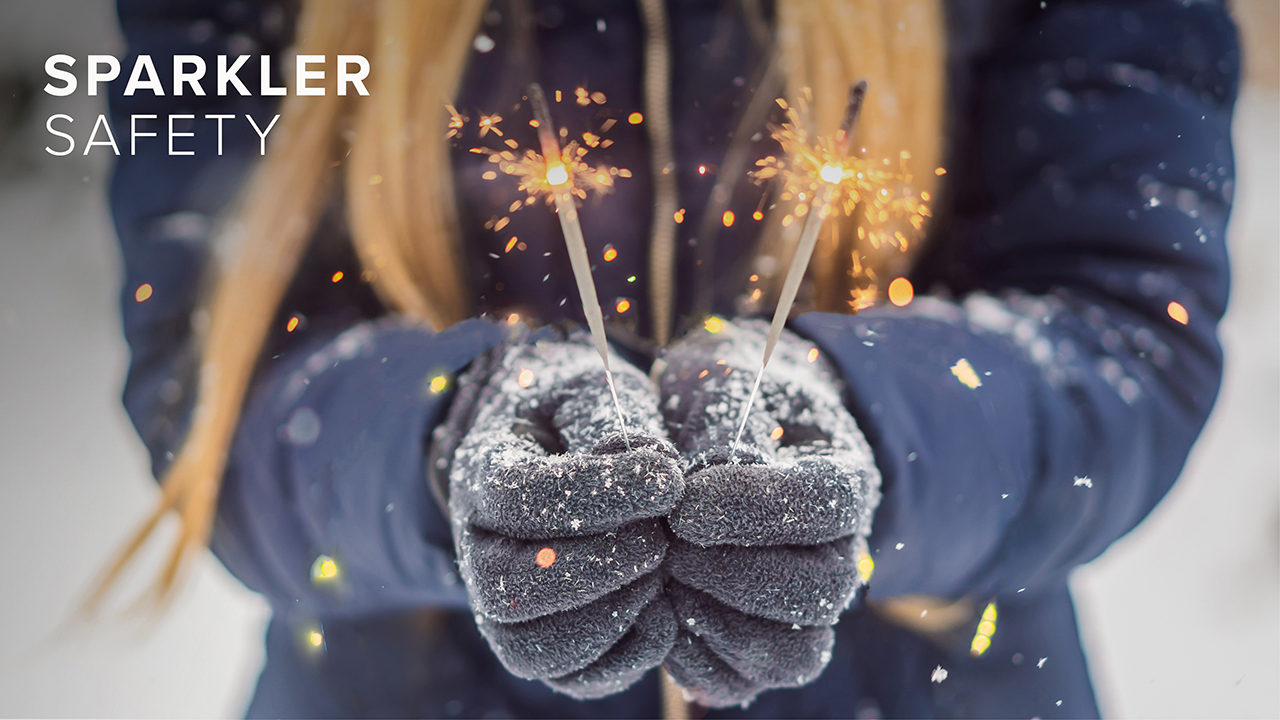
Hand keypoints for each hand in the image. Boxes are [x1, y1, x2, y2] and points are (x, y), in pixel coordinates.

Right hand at [430, 327, 682, 698]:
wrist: (551, 444)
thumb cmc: (576, 413)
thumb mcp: (588, 390)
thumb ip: (613, 421)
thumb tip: (657, 469)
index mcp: (480, 473)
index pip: (517, 497)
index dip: (595, 492)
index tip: (667, 477)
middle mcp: (477, 550)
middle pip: (510, 590)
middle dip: (600, 567)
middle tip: (660, 537)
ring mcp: (505, 608)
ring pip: (536, 649)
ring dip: (613, 615)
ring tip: (661, 570)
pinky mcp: (546, 644)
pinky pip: (578, 677)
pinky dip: (630, 651)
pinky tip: (665, 604)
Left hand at [656, 319, 880, 706]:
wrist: (725, 421)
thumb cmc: (722, 395)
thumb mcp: (722, 381)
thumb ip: (717, 423)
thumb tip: (694, 483)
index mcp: (844, 477)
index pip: (824, 505)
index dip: (752, 507)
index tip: (682, 501)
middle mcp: (840, 551)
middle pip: (821, 591)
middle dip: (731, 570)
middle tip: (666, 543)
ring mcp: (803, 607)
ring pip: (792, 654)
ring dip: (716, 620)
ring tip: (661, 576)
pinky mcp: (757, 644)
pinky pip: (739, 681)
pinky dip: (691, 656)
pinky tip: (654, 607)